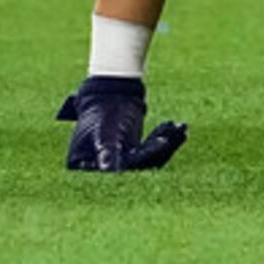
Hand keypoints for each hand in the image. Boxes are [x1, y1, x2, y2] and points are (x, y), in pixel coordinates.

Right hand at [57, 76, 187, 171]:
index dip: (138, 162)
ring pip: (148, 159)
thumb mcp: (103, 129)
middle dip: (157, 150)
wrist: (109, 93)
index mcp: (84, 166)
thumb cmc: (100, 111)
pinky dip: (166, 140)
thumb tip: (109, 169)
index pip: (113, 171)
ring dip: (166, 144)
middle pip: (134, 167)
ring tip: (179, 128)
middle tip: (172, 134)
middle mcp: (101, 168)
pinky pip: (152, 151)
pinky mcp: (133, 155)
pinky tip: (179, 128)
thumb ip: (106, 149)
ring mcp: (119, 162)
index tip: (161, 145)